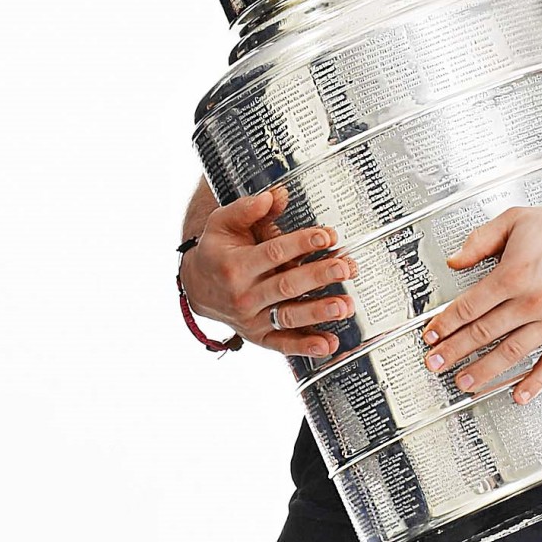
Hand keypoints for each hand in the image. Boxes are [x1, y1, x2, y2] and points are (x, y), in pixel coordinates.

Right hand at [178, 185, 354, 358]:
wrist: (197, 288)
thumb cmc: (216, 251)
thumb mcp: (222, 224)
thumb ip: (247, 209)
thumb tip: (276, 196)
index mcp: (235, 265)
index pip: (273, 253)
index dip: (301, 243)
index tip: (327, 235)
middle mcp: (243, 295)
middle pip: (286, 286)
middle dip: (318, 277)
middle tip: (345, 268)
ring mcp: (251, 319)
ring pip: (288, 316)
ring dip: (318, 312)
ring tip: (345, 306)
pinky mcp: (259, 336)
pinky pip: (284, 344)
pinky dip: (306, 346)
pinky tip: (329, 344)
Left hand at [420, 201, 541, 403]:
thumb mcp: (514, 220)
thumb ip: (480, 240)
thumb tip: (454, 261)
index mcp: (513, 274)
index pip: (469, 307)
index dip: (445, 324)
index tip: (431, 336)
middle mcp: (532, 301)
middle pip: (483, 333)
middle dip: (454, 351)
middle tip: (436, 364)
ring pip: (510, 352)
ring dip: (484, 370)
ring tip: (464, 382)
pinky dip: (534, 382)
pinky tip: (519, 394)